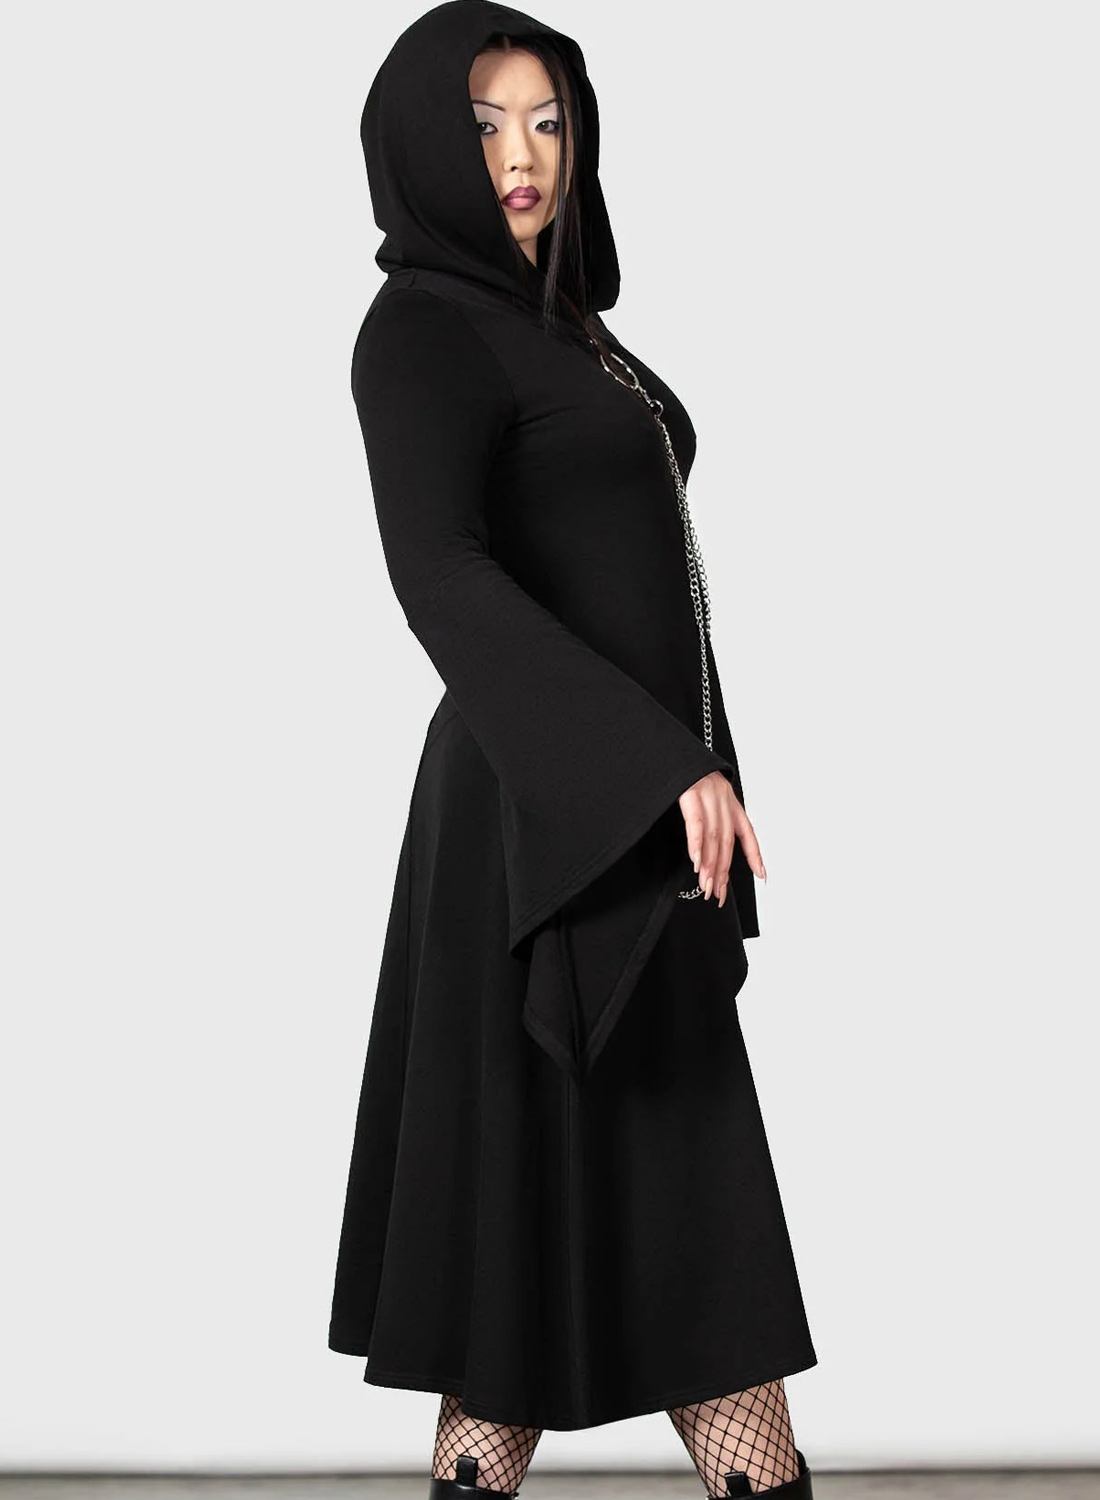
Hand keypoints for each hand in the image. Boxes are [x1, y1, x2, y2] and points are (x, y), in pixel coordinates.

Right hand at [678, 771, 766, 905]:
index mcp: (727, 797)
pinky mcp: (688, 789)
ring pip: (713, 835)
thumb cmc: (674, 769)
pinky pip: (696, 822)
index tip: (762, 876)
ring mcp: (707, 791)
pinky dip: (696, 844)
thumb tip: (702, 846)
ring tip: (705, 886)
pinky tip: (696, 862)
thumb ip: (704, 815)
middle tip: (716, 894)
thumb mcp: (696, 792)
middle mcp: (722, 795)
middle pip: (726, 840)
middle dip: (722, 870)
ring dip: (709, 864)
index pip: (746, 831)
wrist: (661, 743)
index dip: (755, 854)